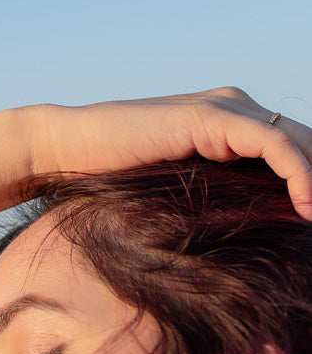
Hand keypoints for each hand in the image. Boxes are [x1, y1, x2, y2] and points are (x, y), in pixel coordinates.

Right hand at [9, 87, 311, 219]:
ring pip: (298, 141)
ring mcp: (226, 109)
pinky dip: (299, 174)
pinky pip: (275, 144)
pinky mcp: (213, 118)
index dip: (310, 186)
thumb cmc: (105, 180)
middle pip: (304, 142)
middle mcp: (235, 109)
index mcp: (228, 126)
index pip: (289, 152)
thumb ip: (205, 202)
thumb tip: (232, 244)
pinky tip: (306, 206)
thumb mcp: (169, 195)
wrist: (65, 150)